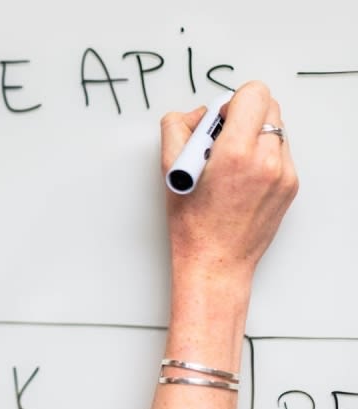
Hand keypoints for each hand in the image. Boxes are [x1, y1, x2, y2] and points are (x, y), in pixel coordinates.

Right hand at [161, 81, 298, 288]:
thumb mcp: (170, 169)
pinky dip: (261, 154)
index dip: (231, 101)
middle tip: (220, 139)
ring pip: (276, 128)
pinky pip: (280, 151)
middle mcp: (268, 160)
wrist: (215, 261)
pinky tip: (240, 175)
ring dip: (253, 133)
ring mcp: (284, 173)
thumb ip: (178, 128)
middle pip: (268, 105)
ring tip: (229, 160)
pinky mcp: (291, 185)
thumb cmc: (193, 223)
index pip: (253, 94)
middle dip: (243, 114)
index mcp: (237, 153)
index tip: (218, 120)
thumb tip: (196, 114)